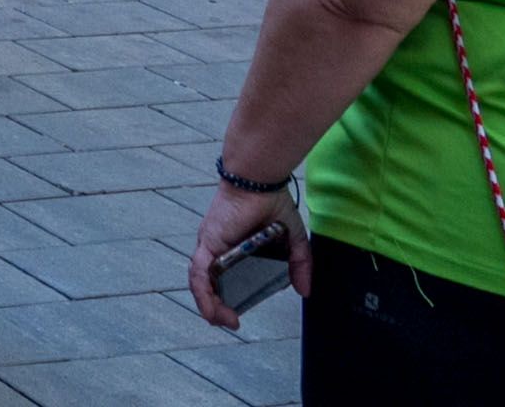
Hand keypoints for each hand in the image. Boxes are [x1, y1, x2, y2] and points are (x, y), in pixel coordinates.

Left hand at [186, 180, 306, 327]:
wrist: (260, 181)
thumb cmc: (272, 203)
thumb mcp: (294, 240)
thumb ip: (300, 265)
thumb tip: (304, 291)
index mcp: (235, 249)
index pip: (225, 279)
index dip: (227, 298)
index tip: (238, 314)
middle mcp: (219, 250)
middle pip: (210, 284)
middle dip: (217, 307)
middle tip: (231, 322)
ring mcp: (211, 246)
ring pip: (201, 282)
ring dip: (210, 306)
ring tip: (224, 321)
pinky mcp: (208, 243)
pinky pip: (199, 273)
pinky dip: (203, 293)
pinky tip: (211, 311)